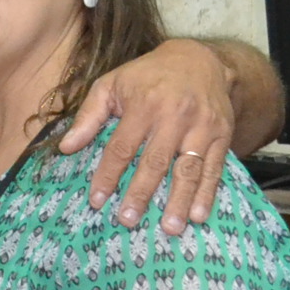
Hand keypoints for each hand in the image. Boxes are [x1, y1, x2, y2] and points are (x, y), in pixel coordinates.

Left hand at [60, 37, 231, 235]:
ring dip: (179, 201)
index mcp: (143, 105)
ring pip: (188, 169)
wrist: (201, 60)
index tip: (97, 201)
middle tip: (128, 221)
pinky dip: (207, 193)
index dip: (107, 175)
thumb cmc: (146, 76)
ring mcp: (201, 127)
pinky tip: (200, 215)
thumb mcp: (110, 85)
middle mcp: (174, 117)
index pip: (121, 147)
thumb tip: (66, 147)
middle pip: (155, 162)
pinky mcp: (222, 135)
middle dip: (140, 194)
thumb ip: (88, 116)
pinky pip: (215, 168)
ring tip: (169, 228)